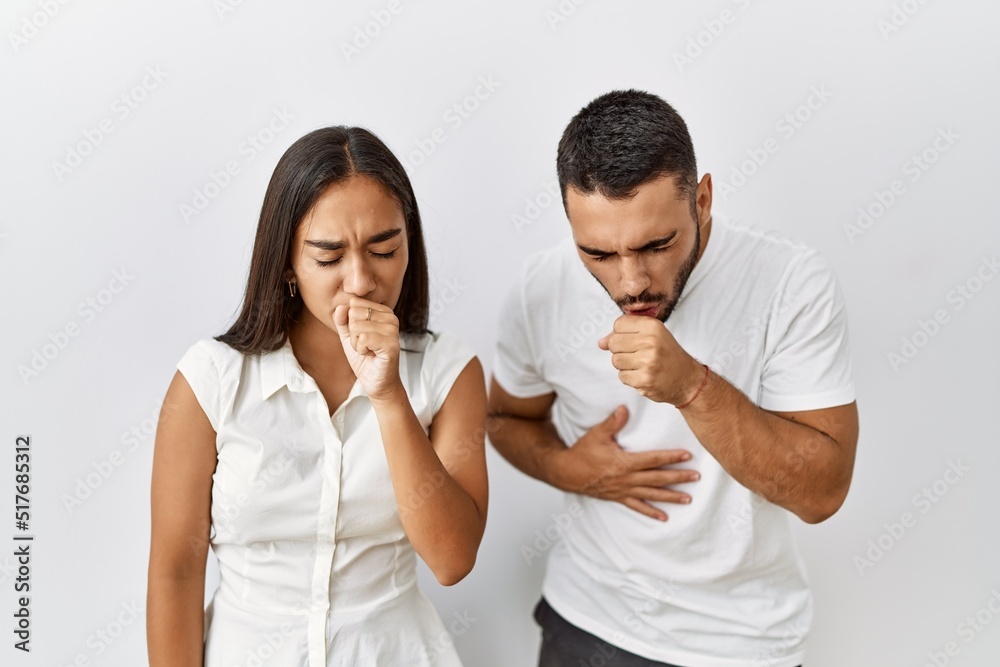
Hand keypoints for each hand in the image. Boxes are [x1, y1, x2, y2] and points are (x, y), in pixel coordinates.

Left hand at [333, 296, 402, 400]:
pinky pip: (363, 338)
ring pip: (356, 326)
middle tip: (365, 346)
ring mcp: (393, 330)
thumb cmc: (364, 358)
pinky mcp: (391, 344)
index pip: (354, 304)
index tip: (362, 337)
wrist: (376, 382)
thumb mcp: (349, 336)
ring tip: (369, 351)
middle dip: (353, 334)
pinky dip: (361, 350)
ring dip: (357, 344)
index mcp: (383, 311)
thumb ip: (342, 320)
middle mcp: (391, 317)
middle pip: (354, 314)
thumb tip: (341, 306)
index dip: (351, 324)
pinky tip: (371, 355)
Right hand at [548, 405, 698, 520]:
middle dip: (678, 478)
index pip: (653, 460)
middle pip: (657, 479)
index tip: (687, 456)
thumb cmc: (583, 452)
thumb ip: (612, 422)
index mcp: (624, 462)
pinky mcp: (619, 497)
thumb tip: (624, 408)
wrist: (567, 473)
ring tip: (688, 499)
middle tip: (696, 478)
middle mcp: (627, 479)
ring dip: (670, 497)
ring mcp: (624, 490)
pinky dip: (651, 513)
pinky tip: (664, 517)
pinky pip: (637, 507)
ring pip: (651, 495)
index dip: (671, 457)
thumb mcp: (597, 434)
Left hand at [598, 315, 704, 405]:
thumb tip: (601, 343)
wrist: (687, 379)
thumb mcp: (652, 336)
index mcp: (652, 326)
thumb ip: (625, 334)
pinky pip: (622, 377)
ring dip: (625, 365)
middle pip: (614, 342)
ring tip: (641, 365)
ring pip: (615, 361)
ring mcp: (647, 361)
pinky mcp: (644, 380)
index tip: (634, 340)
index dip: (621, 333)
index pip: (618, 324)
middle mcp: (650, 341)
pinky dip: (630, 378)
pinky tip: (643, 375)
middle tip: (637, 355)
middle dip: (621, 350)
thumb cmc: (667, 354)